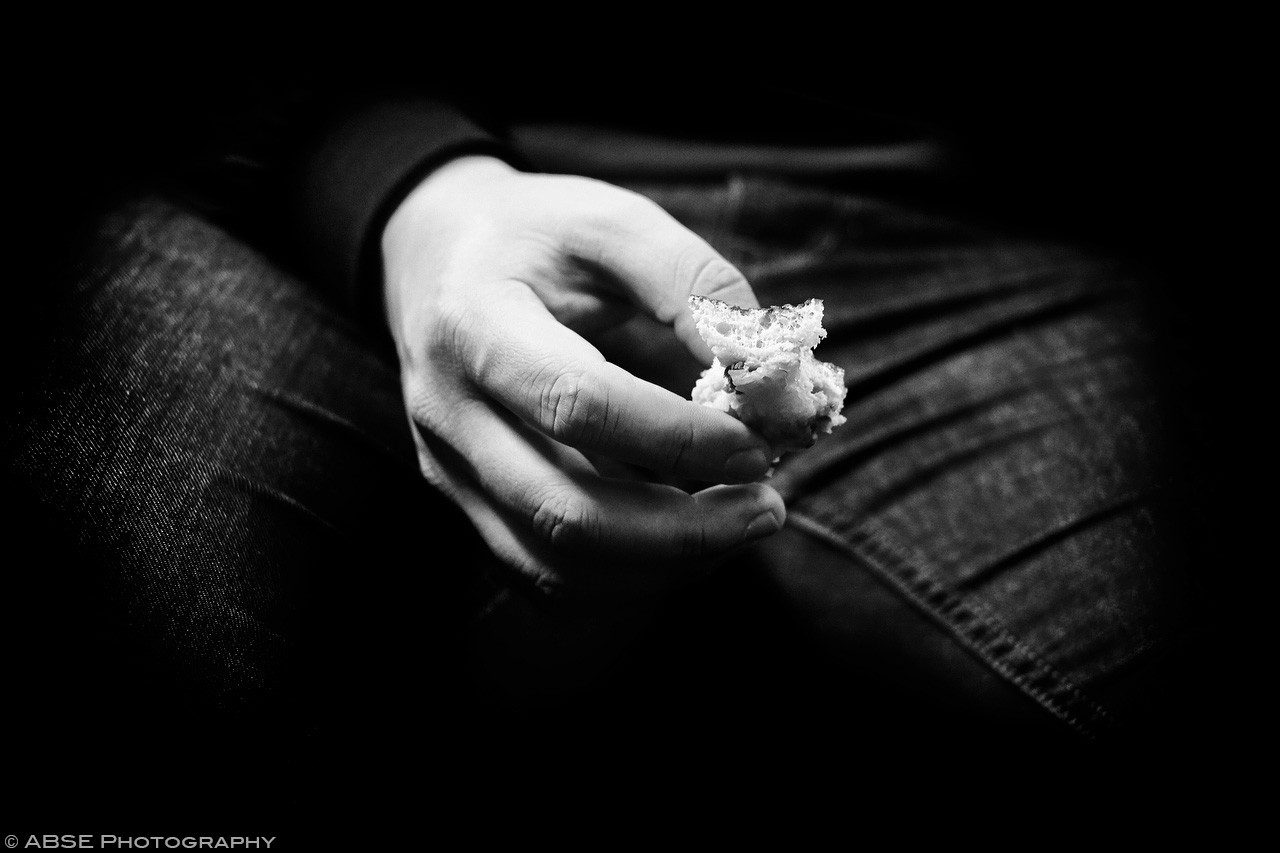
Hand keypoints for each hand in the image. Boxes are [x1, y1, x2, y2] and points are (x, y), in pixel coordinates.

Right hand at [381, 156, 784, 601]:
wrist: (433, 260)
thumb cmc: (534, 238)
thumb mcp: (611, 220)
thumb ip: (690, 282)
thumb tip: (760, 372)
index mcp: (474, 325)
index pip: (576, 405)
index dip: (676, 437)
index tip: (756, 445)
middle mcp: (447, 415)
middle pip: (563, 514)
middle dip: (684, 530)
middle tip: (767, 509)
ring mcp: (451, 474)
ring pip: (558, 568)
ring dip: (667, 564)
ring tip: (742, 523)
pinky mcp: (470, 507)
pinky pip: (550, 577)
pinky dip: (633, 575)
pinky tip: (689, 538)